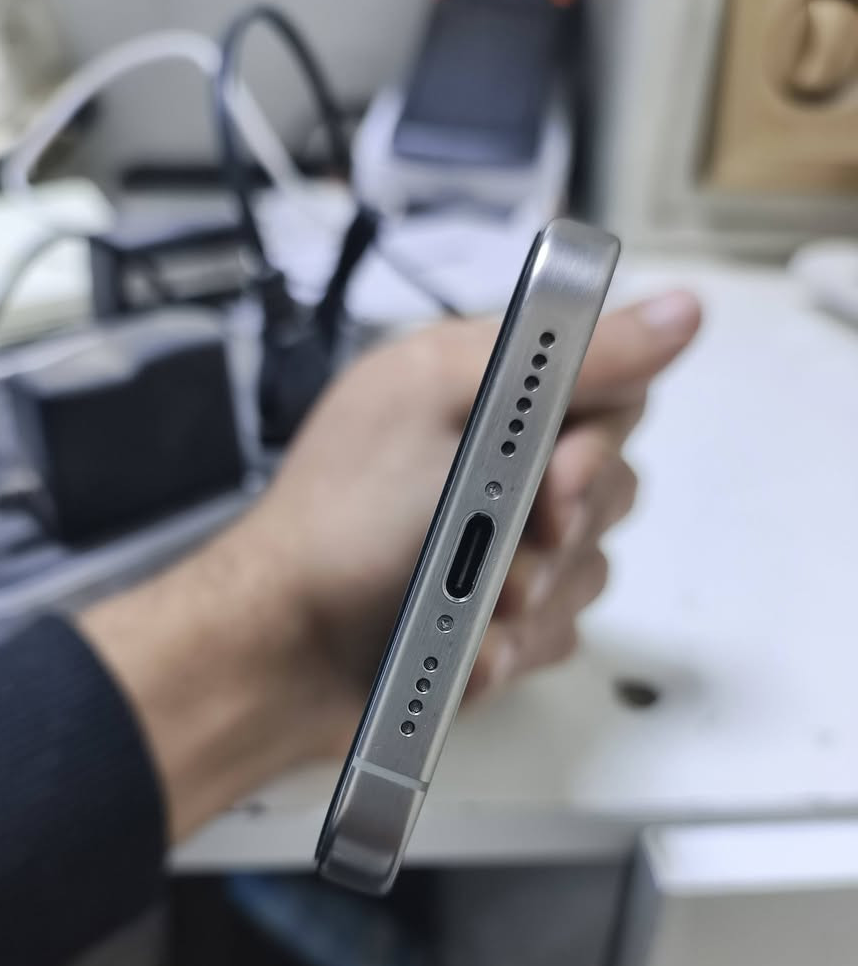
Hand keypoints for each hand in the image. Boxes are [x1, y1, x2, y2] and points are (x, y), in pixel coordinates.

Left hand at [81, 290, 699, 840]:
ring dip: (530, 598)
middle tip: (501, 552)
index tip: (550, 480)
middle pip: (609, 482)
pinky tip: (460, 647)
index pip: (608, 385)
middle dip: (558, 532)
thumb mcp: (448, 405)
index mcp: (483, 388)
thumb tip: (679, 310)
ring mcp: (500, 543)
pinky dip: (511, 645)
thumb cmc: (338, 527)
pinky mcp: (499, 615)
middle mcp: (499, 459)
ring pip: (590, 565)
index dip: (596, 441)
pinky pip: (558, 629)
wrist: (286, 654)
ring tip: (459, 608)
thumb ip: (565, 356)